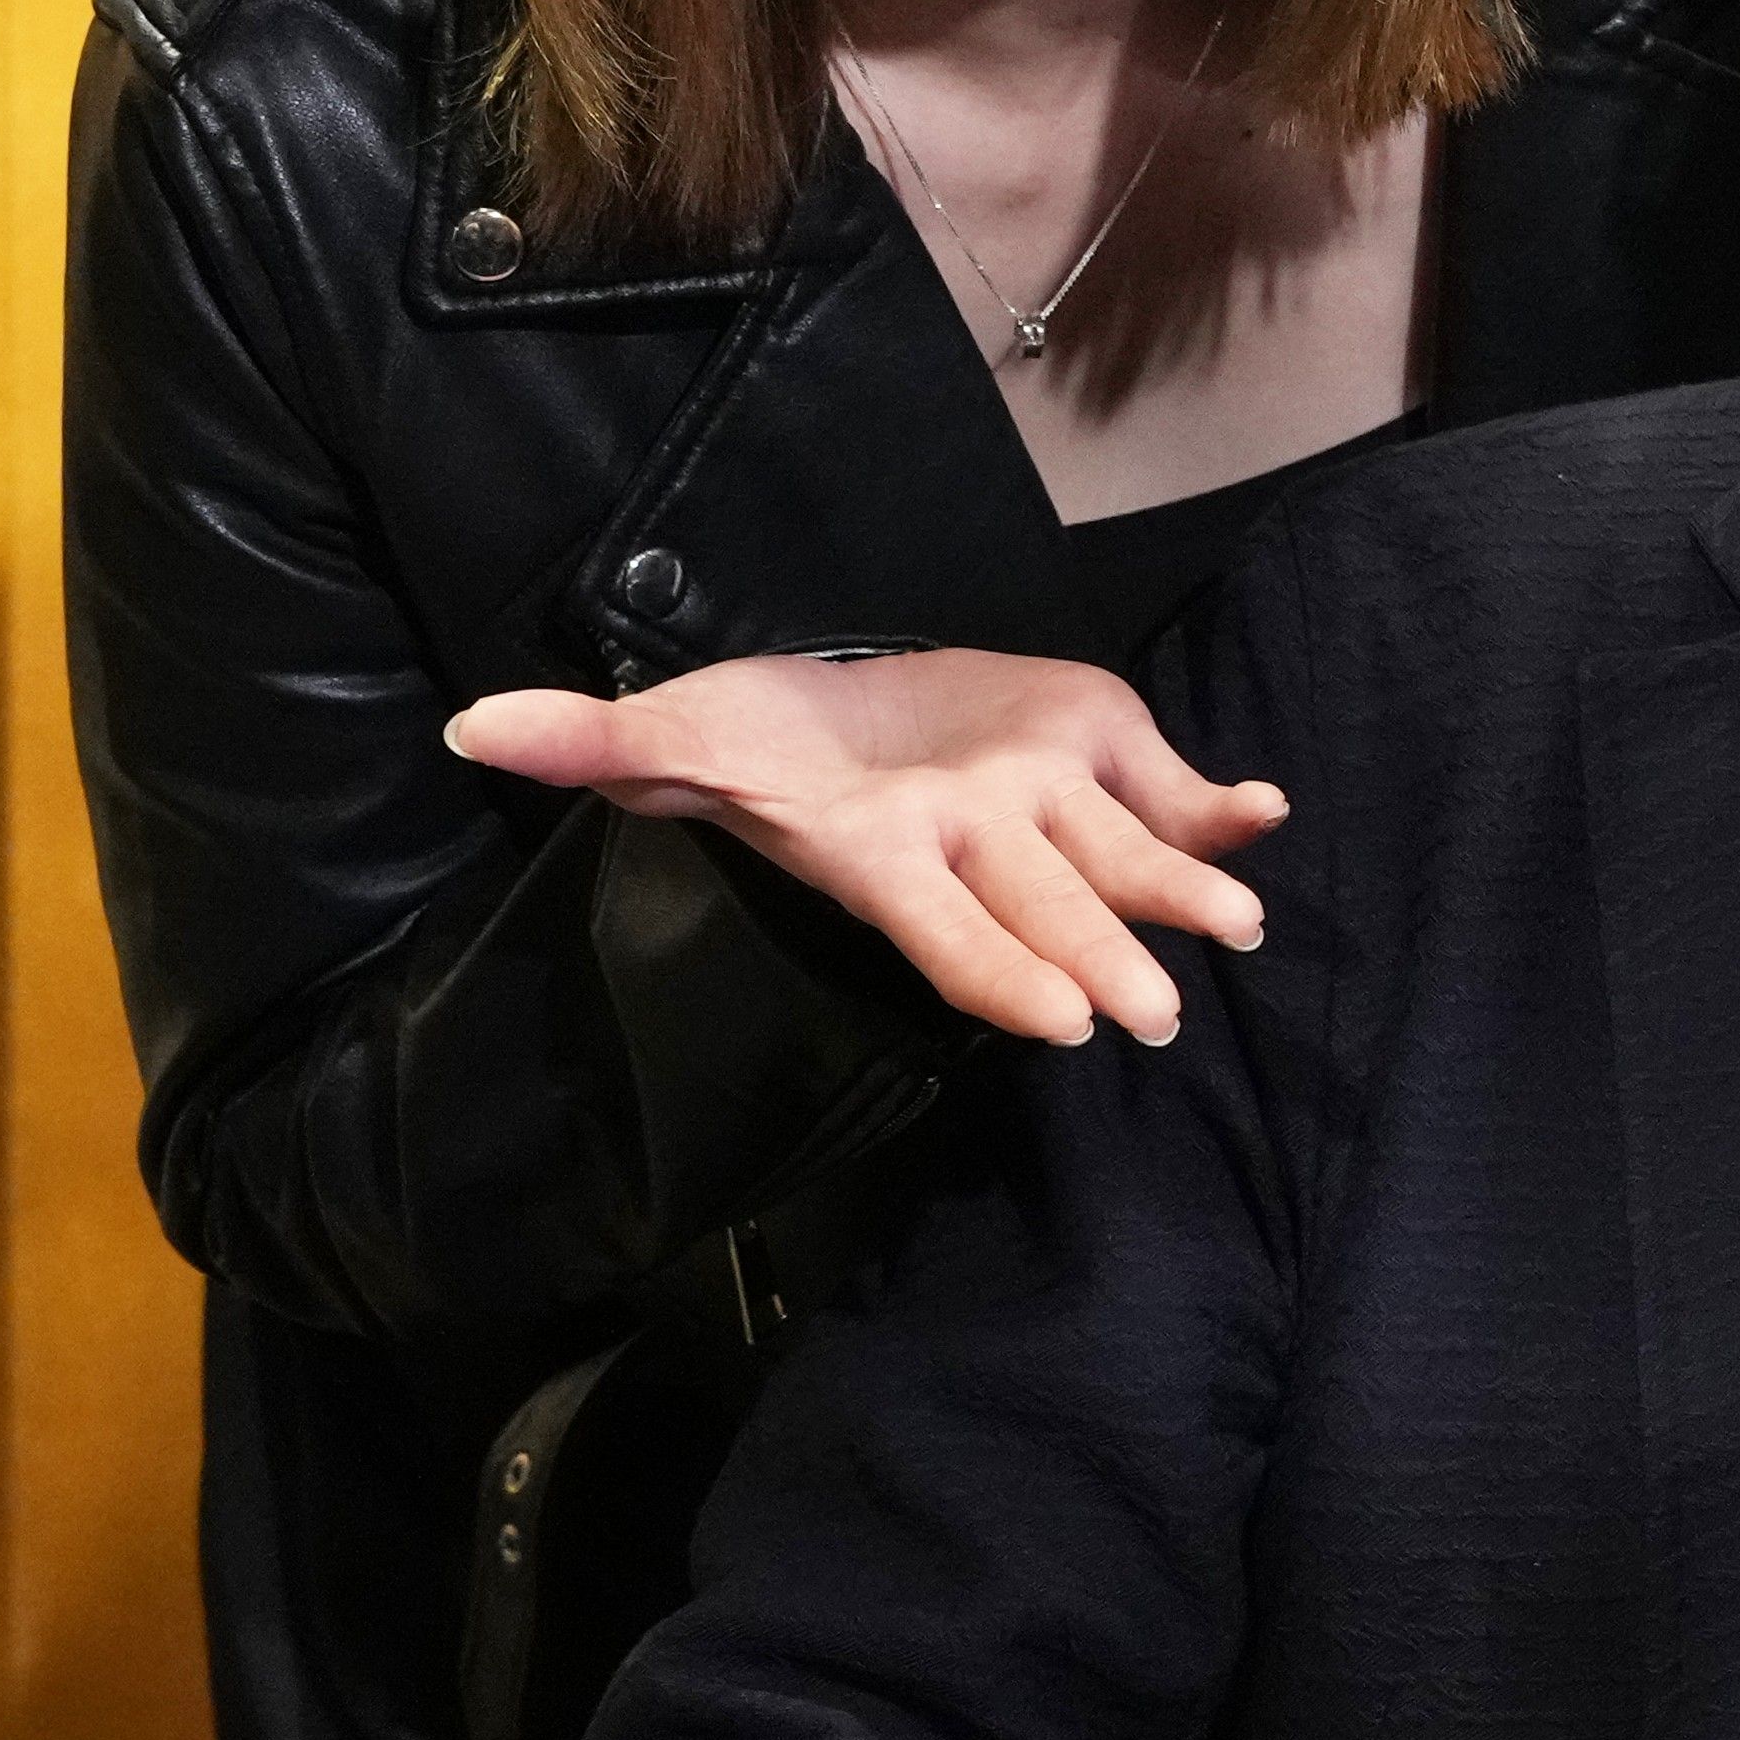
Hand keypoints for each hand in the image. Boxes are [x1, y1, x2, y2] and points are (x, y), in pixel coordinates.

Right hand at [445, 648, 1283, 1049]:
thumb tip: (474, 728)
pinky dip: (1221, 804)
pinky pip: (1172, 791)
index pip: (946, 934)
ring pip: (1126, 859)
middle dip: (1103, 957)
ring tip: (1241, 920)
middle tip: (1155, 1016)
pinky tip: (1265, 807)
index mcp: (889, 855)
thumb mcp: (682, 736)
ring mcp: (1048, 800)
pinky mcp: (1099, 748)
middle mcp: (981, 840)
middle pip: (1049, 910)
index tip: (1059, 1026)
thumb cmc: (765, 745)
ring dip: (1185, 889)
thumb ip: (596, 743)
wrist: (850, 713)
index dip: (998, 973)